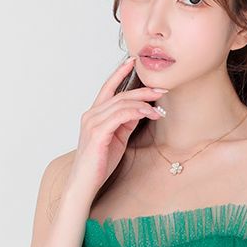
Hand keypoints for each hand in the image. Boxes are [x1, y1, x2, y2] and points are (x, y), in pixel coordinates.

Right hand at [69, 55, 168, 196]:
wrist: (85, 183)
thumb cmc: (99, 164)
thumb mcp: (117, 139)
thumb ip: (125, 123)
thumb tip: (140, 111)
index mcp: (94, 115)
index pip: (108, 88)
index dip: (120, 73)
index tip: (134, 62)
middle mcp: (91, 115)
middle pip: (119, 94)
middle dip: (142, 90)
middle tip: (161, 89)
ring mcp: (93, 123)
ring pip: (121, 103)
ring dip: (143, 102)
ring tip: (160, 105)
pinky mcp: (98, 133)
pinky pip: (120, 116)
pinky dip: (136, 112)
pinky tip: (149, 114)